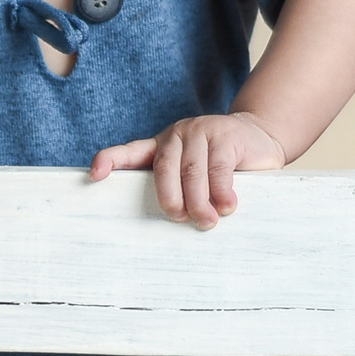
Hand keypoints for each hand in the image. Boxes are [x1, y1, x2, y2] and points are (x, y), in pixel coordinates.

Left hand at [89, 111, 288, 229]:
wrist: (259, 137)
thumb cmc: (220, 164)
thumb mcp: (195, 172)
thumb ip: (181, 188)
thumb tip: (174, 224)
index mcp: (161, 146)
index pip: (129, 152)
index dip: (110, 161)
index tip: (95, 175)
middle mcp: (177, 135)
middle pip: (164, 169)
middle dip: (170, 198)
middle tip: (180, 219)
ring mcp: (202, 131)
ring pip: (193, 171)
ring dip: (198, 201)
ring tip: (207, 222)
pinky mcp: (227, 136)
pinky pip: (219, 168)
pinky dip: (221, 191)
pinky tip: (227, 207)